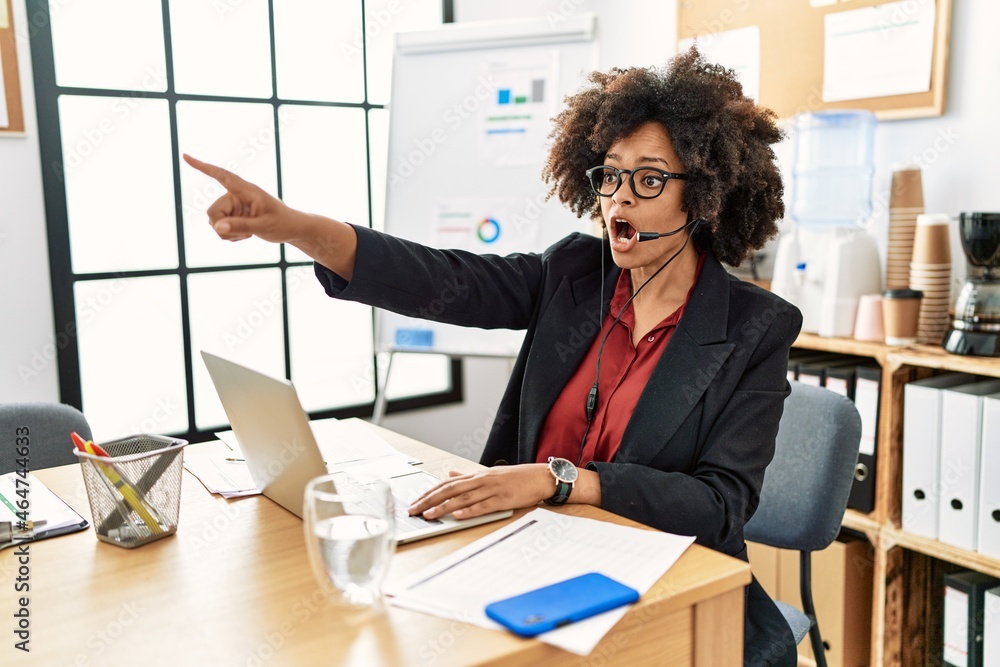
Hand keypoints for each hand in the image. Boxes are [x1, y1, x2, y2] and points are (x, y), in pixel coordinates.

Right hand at [182, 154, 307, 243]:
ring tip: (250, 232)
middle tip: (246, 232)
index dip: (202, 167)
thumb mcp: (263, 226)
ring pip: (214, 222)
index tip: (185, 156)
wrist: (291, 229)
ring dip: (229, 233)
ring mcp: (234, 207)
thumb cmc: (282, 223)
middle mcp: (236, 196)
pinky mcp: (233, 216)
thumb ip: (240, 226)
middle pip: (212, 212)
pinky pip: (220, 229)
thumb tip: (217, 227)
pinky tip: (247, 234)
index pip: (221, 176)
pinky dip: (231, 236)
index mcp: (246, 190)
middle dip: (223, 226)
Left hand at [408, 464, 554, 519]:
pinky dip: (469, 511)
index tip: (415, 501)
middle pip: (450, 490)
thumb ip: (468, 476)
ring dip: (443, 507)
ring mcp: (492, 489)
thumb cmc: (517, 478)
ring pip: (463, 498)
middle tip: (414, 510)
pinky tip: (457, 515)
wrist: (540, 477)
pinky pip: (483, 506)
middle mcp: (481, 480)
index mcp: (477, 475)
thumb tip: (450, 473)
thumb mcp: (490, 474)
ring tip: (429, 515)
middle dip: (429, 500)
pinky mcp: (503, 500)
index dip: (429, 493)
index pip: (447, 483)